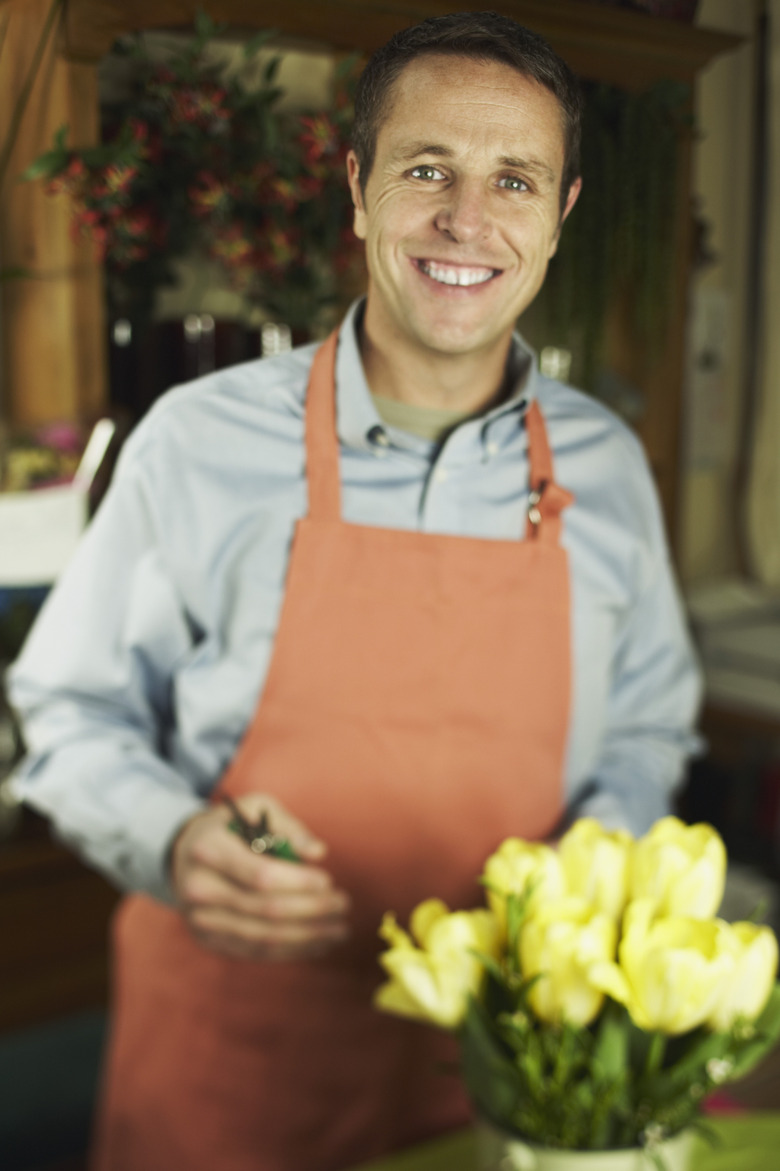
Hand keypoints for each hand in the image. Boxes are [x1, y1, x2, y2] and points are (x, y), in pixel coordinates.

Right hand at [169, 792, 350, 960]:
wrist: (186, 853)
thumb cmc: (230, 826)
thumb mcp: (255, 808)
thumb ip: (288, 828)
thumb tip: (318, 853)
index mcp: (209, 850)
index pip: (260, 875)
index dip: (299, 882)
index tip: (327, 880)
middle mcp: (200, 888)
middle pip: (265, 909)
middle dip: (312, 910)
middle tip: (342, 904)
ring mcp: (202, 920)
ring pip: (263, 937)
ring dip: (308, 936)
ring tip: (339, 929)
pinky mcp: (210, 941)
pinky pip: (256, 951)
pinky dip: (292, 950)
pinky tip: (319, 942)